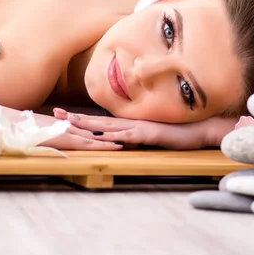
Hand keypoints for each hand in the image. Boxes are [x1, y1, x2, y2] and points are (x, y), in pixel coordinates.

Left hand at [53, 109, 235, 149]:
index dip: (80, 118)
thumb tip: (121, 140)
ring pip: (108, 126)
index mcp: (128, 124)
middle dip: (75, 118)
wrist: (198, 129)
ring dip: (88, 124)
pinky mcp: (149, 134)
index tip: (62, 116)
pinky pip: (129, 135)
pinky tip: (103, 136)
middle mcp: (129, 123)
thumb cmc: (176, 132)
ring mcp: (138, 127)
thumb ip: (136, 136)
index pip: (99, 121)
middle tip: (55, 114)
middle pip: (97, 121)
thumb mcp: (150, 136)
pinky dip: (115, 135)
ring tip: (69, 123)